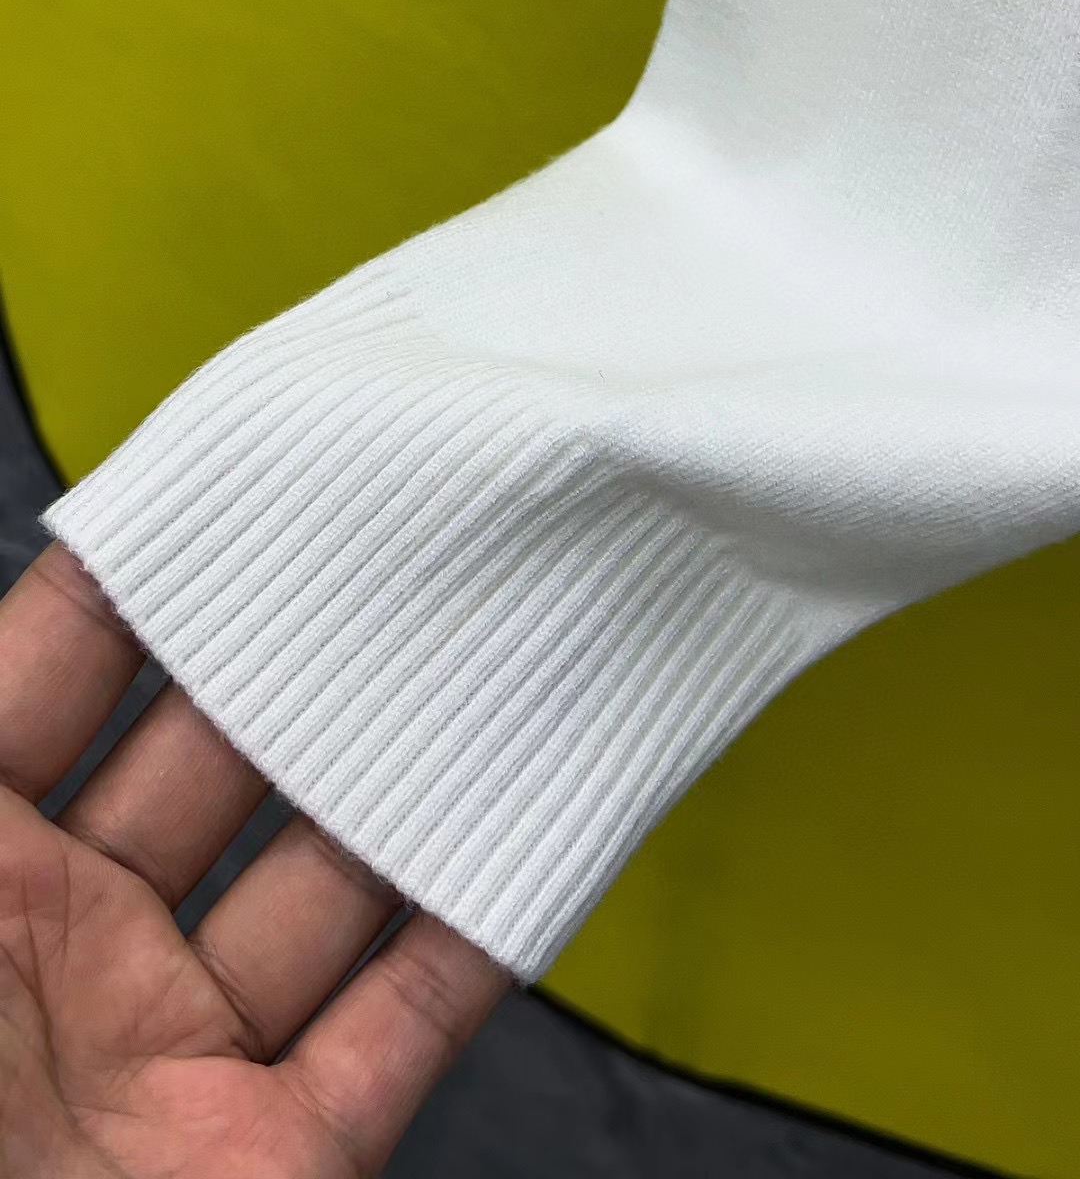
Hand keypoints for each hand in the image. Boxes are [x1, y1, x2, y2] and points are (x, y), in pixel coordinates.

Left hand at [0, 543, 509, 1177]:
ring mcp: (175, 1054)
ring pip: (325, 886)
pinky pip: (398, 1034)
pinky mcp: (275, 1162)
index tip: (238, 499)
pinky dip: (468, 949)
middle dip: (298, 669)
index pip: (64, 675)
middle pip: (221, 763)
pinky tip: (516, 848)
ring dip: (403, 792)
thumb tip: (35, 584)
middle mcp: (68, 950)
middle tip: (390, 568)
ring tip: (481, 678)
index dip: (145, 585)